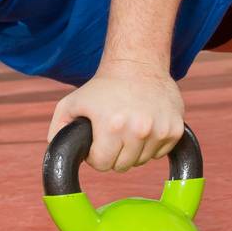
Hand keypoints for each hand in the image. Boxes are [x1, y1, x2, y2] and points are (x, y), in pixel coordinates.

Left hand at [48, 62, 184, 171]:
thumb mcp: (72, 103)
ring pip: (142, 161)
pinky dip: (151, 145)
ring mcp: (159, 130)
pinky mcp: (175, 129)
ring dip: (133, 151)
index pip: (103, 165)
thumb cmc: (102, 86)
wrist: (138, 64)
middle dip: (114, 155)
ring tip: (128, 129)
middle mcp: (138, 129)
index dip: (96, 156)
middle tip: (112, 135)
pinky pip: (160, 153)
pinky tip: (144, 127)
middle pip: (123, 166)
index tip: (97, 143)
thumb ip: (58, 131)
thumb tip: (56, 155)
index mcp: (111, 125)